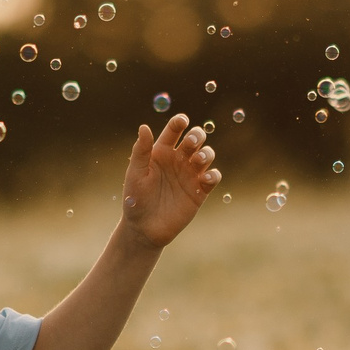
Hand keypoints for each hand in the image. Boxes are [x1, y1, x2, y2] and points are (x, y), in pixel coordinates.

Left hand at [119, 114, 219, 247]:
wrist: (144, 228)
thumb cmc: (135, 200)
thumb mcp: (136, 174)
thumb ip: (141, 151)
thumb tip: (144, 127)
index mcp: (161, 152)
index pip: (174, 130)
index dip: (179, 122)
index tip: (182, 121)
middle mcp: (178, 160)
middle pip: (195, 139)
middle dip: (197, 136)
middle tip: (191, 143)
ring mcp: (190, 175)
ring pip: (207, 155)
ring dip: (206, 154)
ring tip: (197, 161)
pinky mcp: (199, 191)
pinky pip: (213, 177)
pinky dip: (213, 175)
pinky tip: (205, 179)